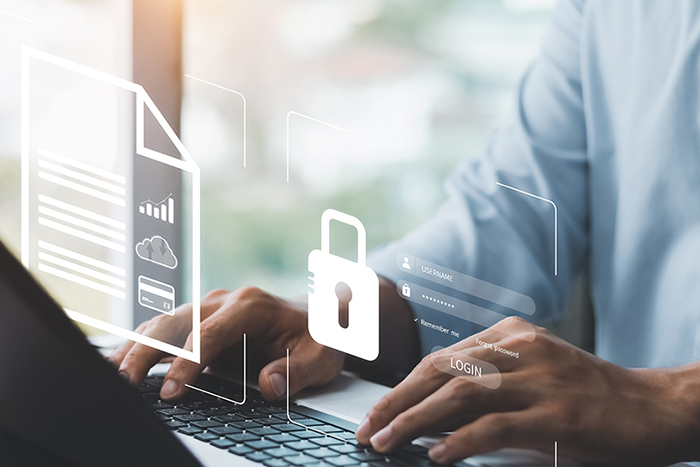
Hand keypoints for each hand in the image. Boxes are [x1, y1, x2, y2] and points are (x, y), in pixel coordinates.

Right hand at [108, 287, 343, 401]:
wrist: (319, 314)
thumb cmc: (318, 335)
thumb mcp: (320, 356)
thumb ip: (296, 372)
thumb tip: (267, 387)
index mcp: (251, 306)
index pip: (210, 334)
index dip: (188, 363)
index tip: (171, 392)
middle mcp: (224, 301)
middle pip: (176, 323)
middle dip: (146, 351)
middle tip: (123, 384)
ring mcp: (210, 308)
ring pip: (164, 323)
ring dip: (136, 346)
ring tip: (111, 375)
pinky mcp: (202, 321)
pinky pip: (167, 329)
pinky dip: (142, 343)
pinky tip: (121, 361)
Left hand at [355, 317, 696, 465]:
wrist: (654, 406)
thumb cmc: (589, 394)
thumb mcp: (535, 373)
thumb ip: (489, 383)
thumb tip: (433, 414)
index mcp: (510, 335)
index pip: (440, 358)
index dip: (403, 386)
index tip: (377, 410)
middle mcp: (520, 348)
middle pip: (440, 370)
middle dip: (396, 401)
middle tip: (367, 428)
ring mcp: (538, 379)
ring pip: (459, 394)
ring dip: (415, 420)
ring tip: (386, 442)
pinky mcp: (557, 413)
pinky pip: (495, 425)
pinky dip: (460, 440)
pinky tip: (436, 455)